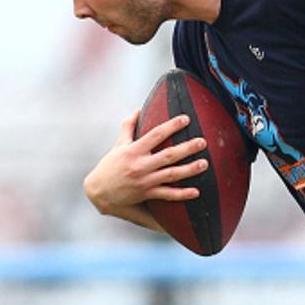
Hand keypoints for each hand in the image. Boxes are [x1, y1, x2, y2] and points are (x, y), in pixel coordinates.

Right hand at [84, 112, 208, 218]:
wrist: (99, 191)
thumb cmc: (110, 165)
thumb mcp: (118, 145)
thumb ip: (128, 127)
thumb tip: (138, 110)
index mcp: (133, 150)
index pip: (155, 135)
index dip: (171, 126)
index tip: (186, 119)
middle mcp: (140, 165)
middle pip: (168, 155)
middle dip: (186, 148)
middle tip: (202, 142)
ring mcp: (145, 181)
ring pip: (171, 174)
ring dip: (189, 169)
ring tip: (204, 163)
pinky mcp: (147, 194)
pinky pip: (167, 195)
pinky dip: (182, 194)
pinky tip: (196, 191)